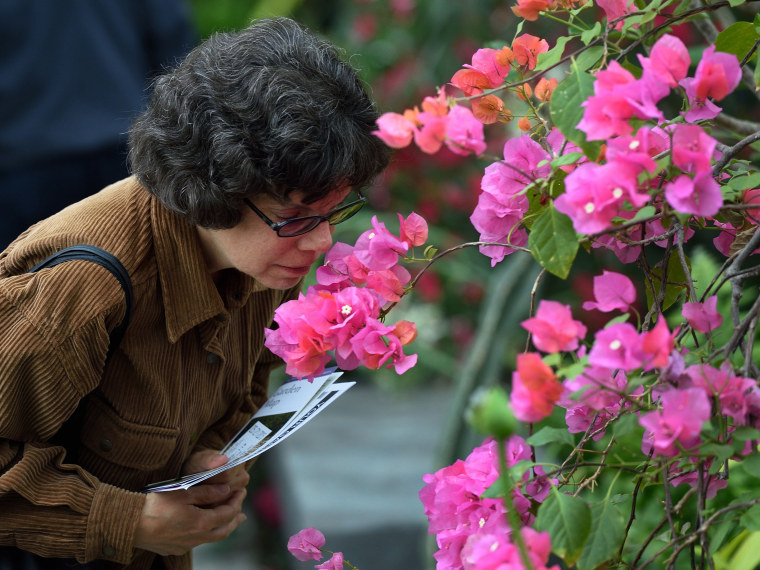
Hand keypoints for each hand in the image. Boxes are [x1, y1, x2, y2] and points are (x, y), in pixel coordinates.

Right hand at [134, 451, 249, 555]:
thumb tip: (226, 489)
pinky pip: (195, 542)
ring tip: (227, 520)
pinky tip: (202, 527)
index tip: (241, 491)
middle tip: (242, 512)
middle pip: (223, 531)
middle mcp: (195, 538)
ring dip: (221, 528)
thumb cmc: (156, 504)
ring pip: (210, 538)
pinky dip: (205, 534)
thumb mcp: (184, 492)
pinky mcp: (173, 549)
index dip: (236, 501)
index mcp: (201, 523)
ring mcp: (184, 546)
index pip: (227, 513)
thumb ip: (207, 492)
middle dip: (234, 520)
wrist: (130, 524)